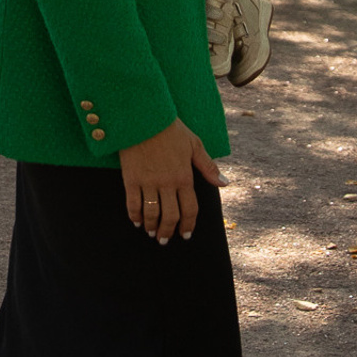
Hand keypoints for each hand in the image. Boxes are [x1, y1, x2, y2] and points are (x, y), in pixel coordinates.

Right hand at [115, 120, 224, 241]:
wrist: (144, 116)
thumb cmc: (171, 129)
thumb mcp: (194, 145)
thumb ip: (208, 167)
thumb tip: (224, 183)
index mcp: (184, 177)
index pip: (190, 209)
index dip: (188, 224)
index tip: (186, 234)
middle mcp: (167, 183)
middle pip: (170, 216)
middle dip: (168, 232)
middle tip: (165, 240)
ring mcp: (148, 182)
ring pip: (152, 213)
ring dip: (152, 227)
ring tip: (151, 233)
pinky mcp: (132, 178)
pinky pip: (133, 203)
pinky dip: (134, 215)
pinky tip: (136, 221)